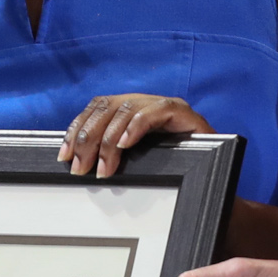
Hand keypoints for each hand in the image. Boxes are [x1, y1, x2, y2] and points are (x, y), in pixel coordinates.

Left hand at [59, 94, 208, 177]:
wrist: (214, 174)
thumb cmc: (175, 168)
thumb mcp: (137, 161)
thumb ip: (112, 157)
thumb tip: (79, 165)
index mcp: (132, 109)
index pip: (96, 109)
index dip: (77, 129)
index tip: (63, 155)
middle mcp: (147, 102)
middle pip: (107, 107)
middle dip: (88, 138)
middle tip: (80, 167)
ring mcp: (165, 105)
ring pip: (127, 109)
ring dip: (109, 140)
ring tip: (104, 167)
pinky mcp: (184, 113)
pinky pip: (157, 111)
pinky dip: (137, 126)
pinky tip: (125, 144)